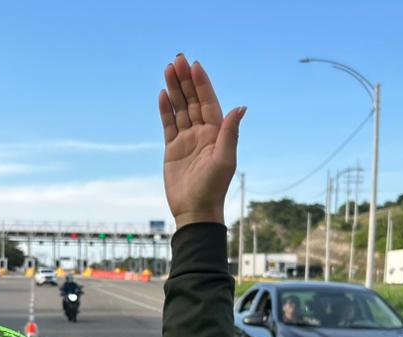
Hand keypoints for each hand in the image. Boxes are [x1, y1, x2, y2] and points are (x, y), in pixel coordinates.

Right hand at [159, 54, 244, 227]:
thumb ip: (230, 133)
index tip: (195, 66)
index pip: (208, 102)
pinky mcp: (172, 149)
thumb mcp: (224, 159)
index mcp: (216, 133)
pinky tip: (163, 94)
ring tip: (168, 69)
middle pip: (192, 101)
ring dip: (174, 89)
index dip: (202, 83)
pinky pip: (168, 124)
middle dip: (185, 80)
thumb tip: (240, 107)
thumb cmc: (213, 188)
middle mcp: (202, 133)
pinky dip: (165, 110)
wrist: (195, 210)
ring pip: (180, 109)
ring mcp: (186, 140)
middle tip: (178, 59)